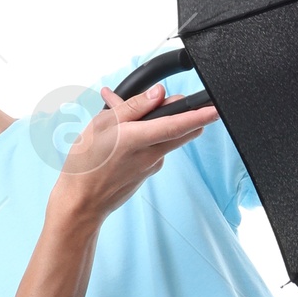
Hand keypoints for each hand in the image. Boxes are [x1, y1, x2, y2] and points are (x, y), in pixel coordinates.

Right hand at [47, 83, 217, 235]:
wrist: (81, 203)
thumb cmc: (85, 163)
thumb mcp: (102, 125)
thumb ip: (133, 107)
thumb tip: (159, 93)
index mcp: (138, 139)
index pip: (177, 125)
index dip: (199, 115)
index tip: (216, 108)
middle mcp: (151, 155)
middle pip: (181, 132)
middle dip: (184, 114)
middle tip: (173, 100)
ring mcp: (152, 166)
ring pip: (165, 138)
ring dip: (155, 123)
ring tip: (124, 114)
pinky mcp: (147, 173)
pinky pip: (154, 148)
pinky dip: (145, 137)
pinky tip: (123, 135)